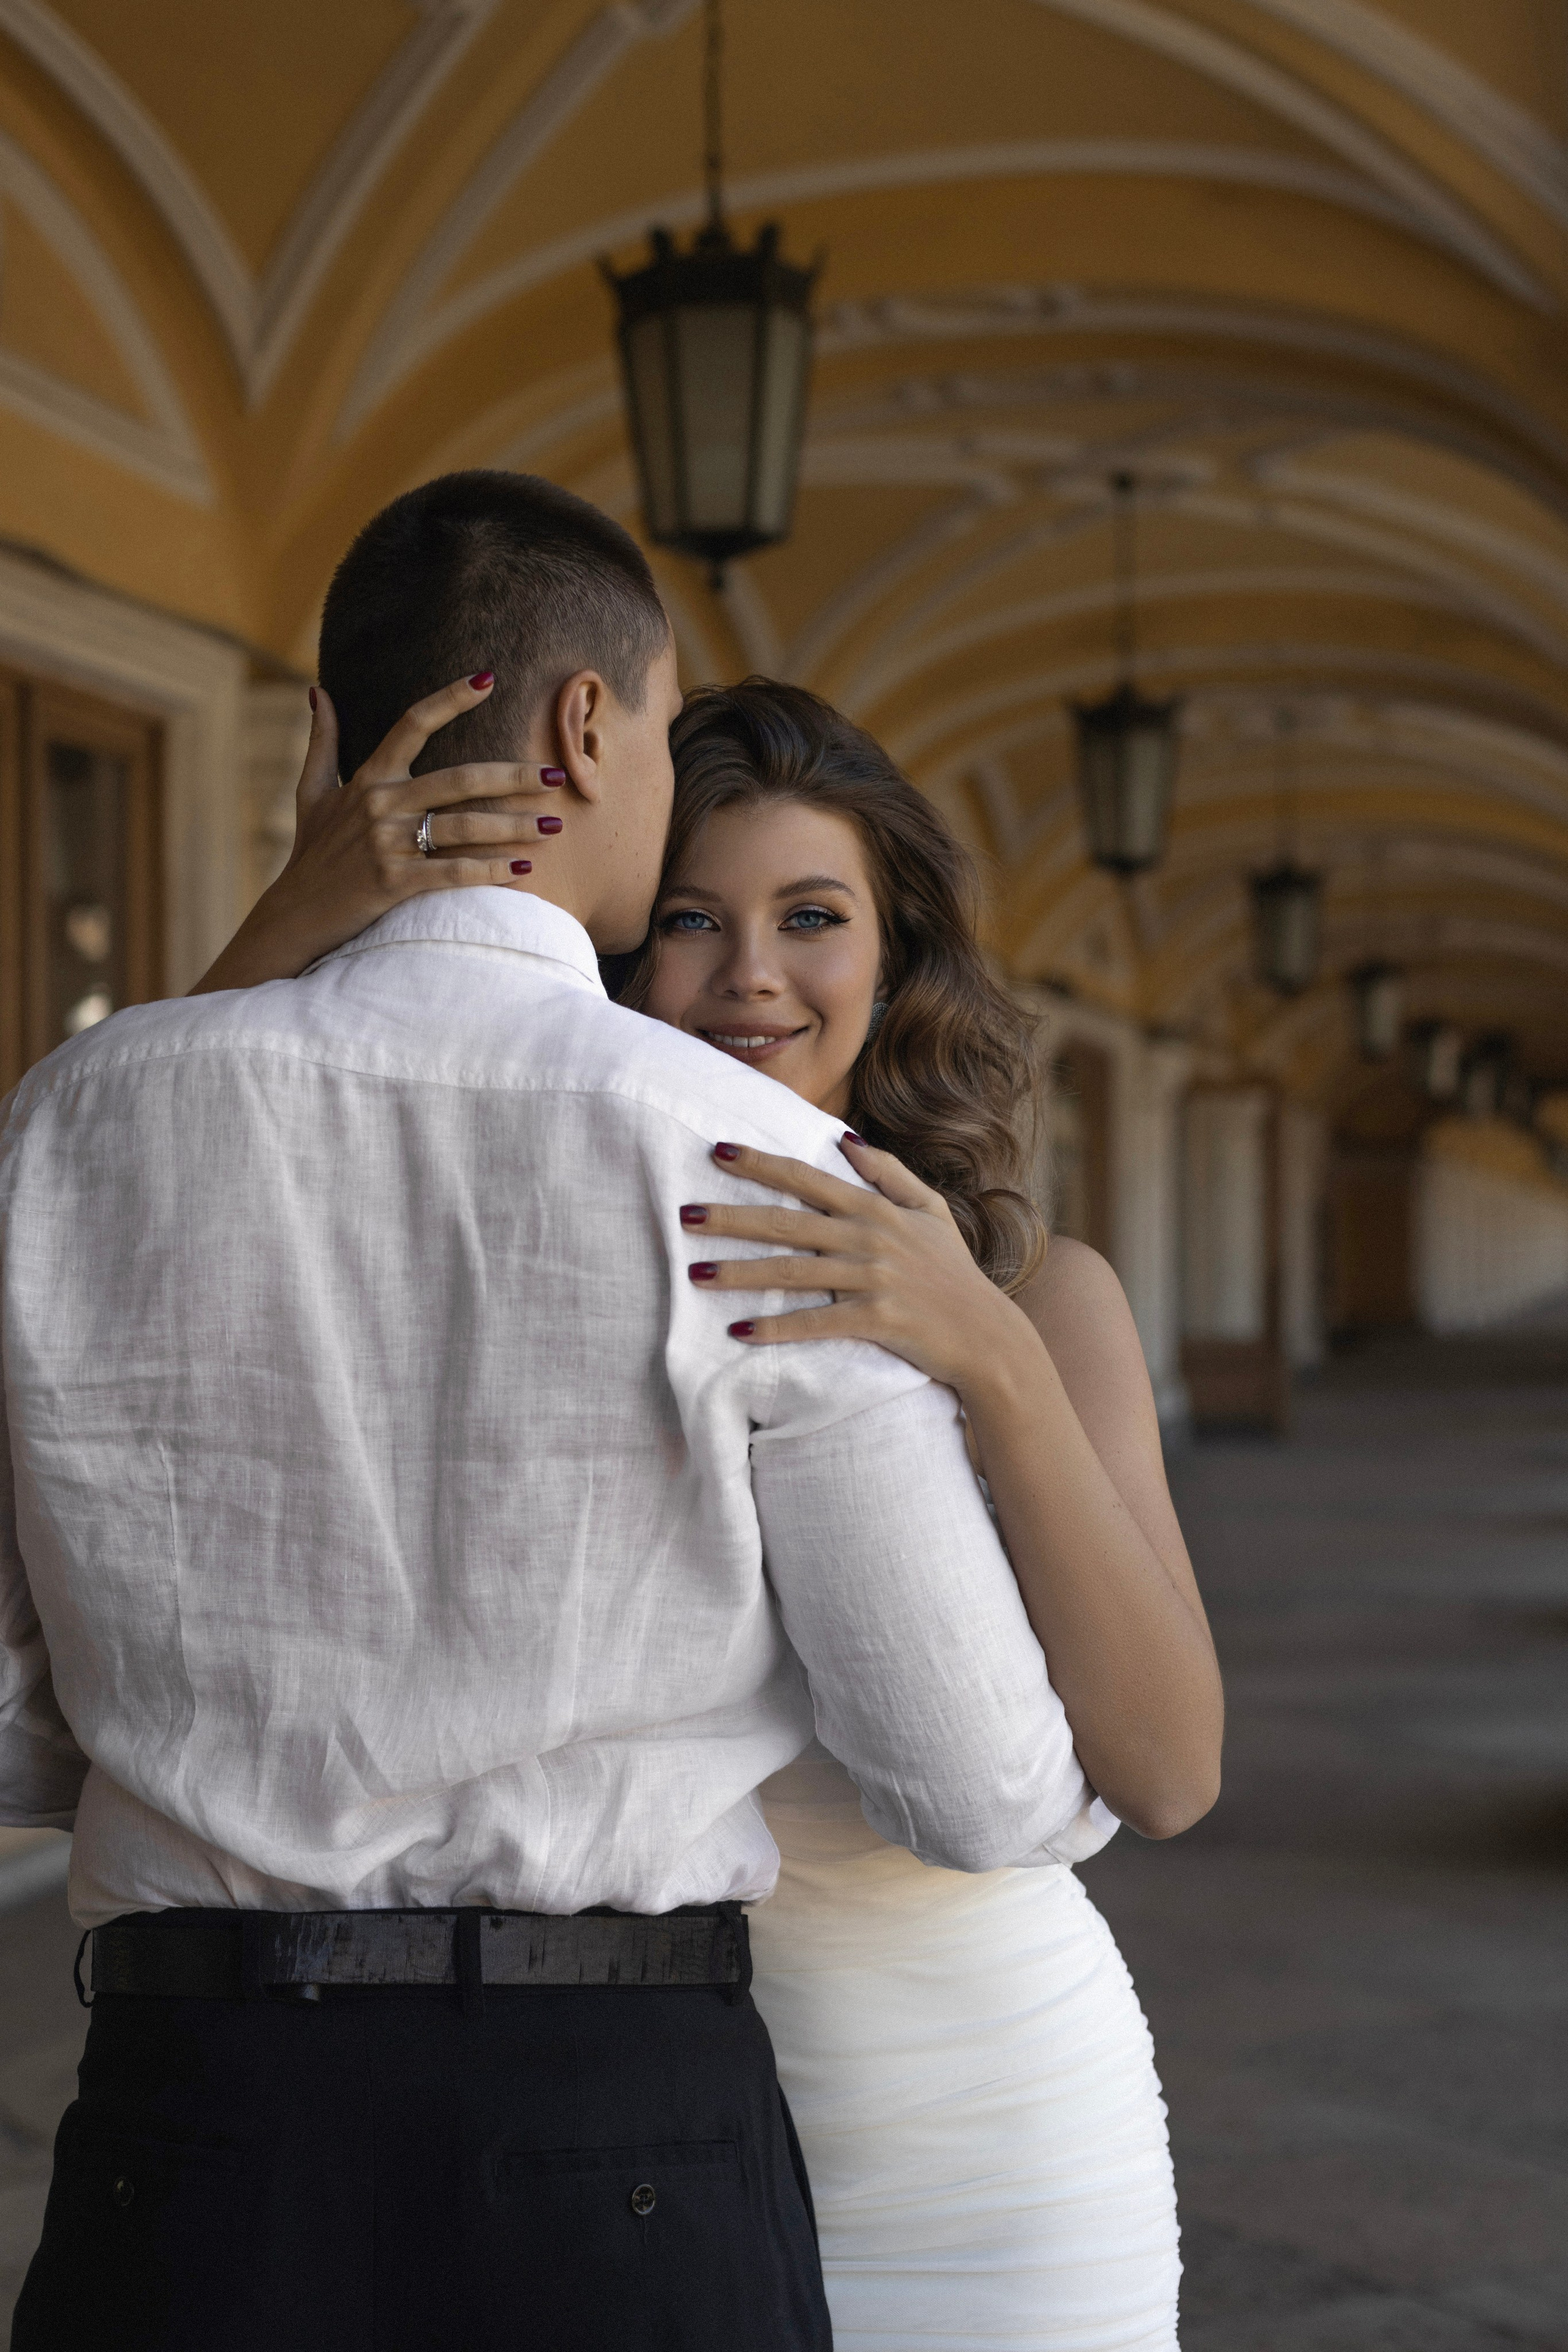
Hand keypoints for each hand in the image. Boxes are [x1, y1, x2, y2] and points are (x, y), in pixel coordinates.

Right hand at [190, 675, 566, 992]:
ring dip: (514, 826)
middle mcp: (380, 804)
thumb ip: (322, 741)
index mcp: (368, 778)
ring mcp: (387, 843)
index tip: (488, 678)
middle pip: (459, 778)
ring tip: (553, 824)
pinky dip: (491, 870)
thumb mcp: (310, 793)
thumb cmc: (311, 854)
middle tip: (556, 774)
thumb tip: (319, 691)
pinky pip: (453, 871)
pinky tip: (524, 868)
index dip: (450, 698)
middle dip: (514, 776)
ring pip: (464, 826)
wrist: (294, 916)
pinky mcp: (394, 882)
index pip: (412, 723)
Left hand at [680, 1136, 1034, 1390]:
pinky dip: (777, 1328)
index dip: (760, 1164)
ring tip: (694, 1274)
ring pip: (792, 1272)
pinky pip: (816, 1324)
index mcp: (876, 1209)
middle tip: (684, 1215)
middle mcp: (869, 1239)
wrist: (987, 1334)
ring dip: (739, 1273)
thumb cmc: (953, 1272)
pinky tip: (738, 1332)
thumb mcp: (930, 1210)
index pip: (806, 1177)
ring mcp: (872, 1280)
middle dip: (731, 1217)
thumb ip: (889, 1172)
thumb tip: (844, 1139)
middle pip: (786, 1221)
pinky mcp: (876, 1321)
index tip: (717, 1152)